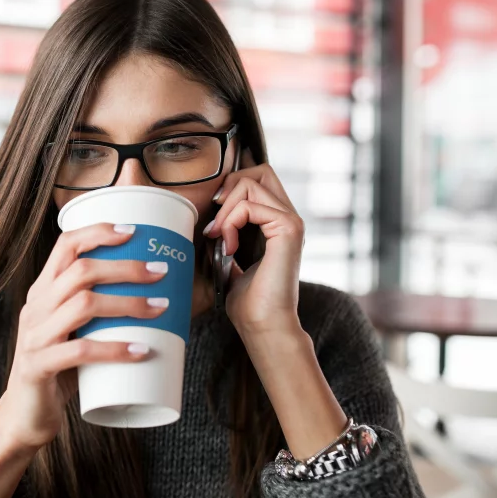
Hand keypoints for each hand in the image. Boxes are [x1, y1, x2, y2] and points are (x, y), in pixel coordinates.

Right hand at [0, 223, 168, 450]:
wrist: (23, 416)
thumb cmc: (60, 371)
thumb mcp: (74, 332)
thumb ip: (101, 314)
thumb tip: (161, 299)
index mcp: (42, 292)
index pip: (64, 246)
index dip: (97, 233)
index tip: (133, 231)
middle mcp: (35, 307)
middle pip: (81, 270)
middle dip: (125, 267)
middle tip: (160, 271)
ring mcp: (34, 336)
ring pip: (84, 305)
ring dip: (128, 303)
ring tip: (160, 308)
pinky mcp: (38, 367)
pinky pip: (81, 352)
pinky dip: (115, 349)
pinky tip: (141, 350)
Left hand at [203, 150, 304, 333]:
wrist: (263, 326)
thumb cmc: (246, 301)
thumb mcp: (229, 258)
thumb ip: (225, 233)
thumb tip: (205, 217)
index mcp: (277, 222)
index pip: (257, 178)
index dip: (230, 189)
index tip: (213, 223)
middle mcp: (288, 217)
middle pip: (259, 170)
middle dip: (229, 188)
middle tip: (216, 222)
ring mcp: (291, 221)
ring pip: (251, 183)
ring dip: (226, 210)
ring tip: (220, 238)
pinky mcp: (289, 228)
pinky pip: (251, 205)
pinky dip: (232, 222)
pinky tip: (229, 247)